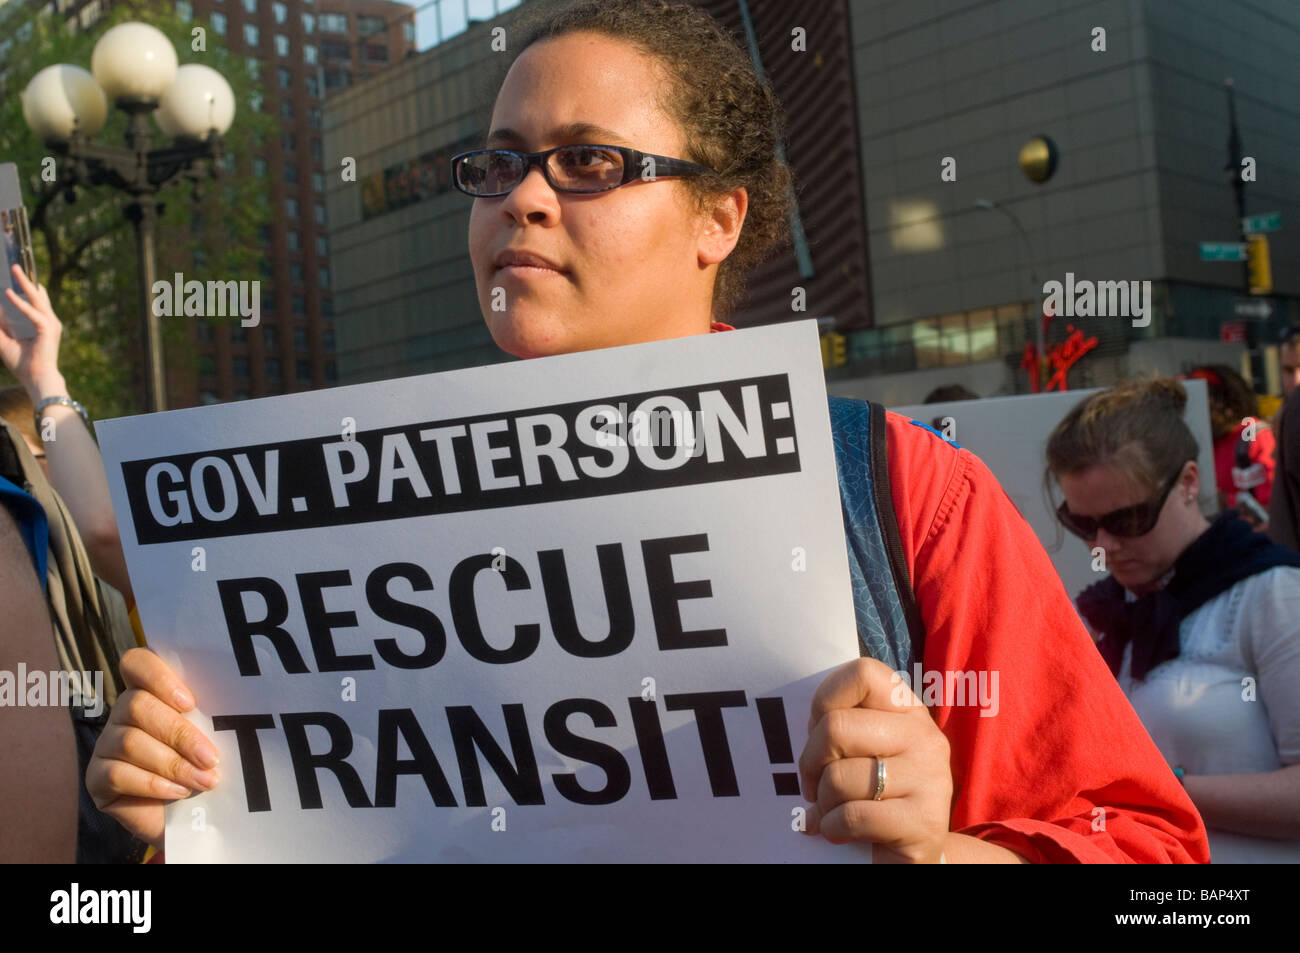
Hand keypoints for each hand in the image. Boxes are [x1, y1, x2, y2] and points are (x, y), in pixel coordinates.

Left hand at [0, 263, 64, 397]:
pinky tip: (9, 294)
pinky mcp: (47, 331)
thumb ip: (0, 328)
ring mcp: (50, 326)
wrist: (36, 379)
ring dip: (25, 285)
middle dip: (26, 281)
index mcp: (42, 325)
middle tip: (15, 266)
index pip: (35, 303)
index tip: (17, 278)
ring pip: (38, 300)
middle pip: (38, 296)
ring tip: (15, 270)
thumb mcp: (4, 342)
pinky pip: (33, 314)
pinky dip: (21, 304)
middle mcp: (49, 323)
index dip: (27, 290)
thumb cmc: (23, 365)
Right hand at [85, 648, 220, 850]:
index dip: (158, 677)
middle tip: (210, 758)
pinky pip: (117, 774)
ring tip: (204, 780)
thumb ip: (213, 715)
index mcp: (151, 691)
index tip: (190, 702)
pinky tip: (178, 792)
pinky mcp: (96, 778)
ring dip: (173, 764)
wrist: (196, 817)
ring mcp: (106, 745)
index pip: (137, 662)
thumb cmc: (207, 766)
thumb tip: (235, 704)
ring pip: (130, 741)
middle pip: (137, 705)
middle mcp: (123, 713)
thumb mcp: (214, 736)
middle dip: (180, 733)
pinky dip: (152, 783)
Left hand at [798, 656, 952, 862]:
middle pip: (837, 726)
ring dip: (822, 802)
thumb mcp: (863, 752)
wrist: (911, 858)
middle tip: (812, 784)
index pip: (862, 674)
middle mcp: (924, 737)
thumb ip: (841, 729)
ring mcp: (931, 778)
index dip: (825, 700)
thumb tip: (799, 729)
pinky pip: (852, 816)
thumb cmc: (874, 798)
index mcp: (908, 711)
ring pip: (839, 777)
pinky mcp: (925, 823)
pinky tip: (839, 832)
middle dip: (810, 762)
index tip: (817, 731)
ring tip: (830, 812)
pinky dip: (832, 828)